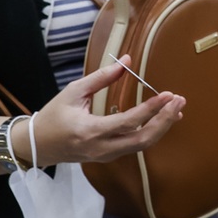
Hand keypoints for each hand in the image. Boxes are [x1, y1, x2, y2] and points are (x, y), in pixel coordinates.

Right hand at [28, 56, 184, 165]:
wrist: (38, 145)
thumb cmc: (54, 115)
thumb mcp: (74, 92)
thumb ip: (101, 77)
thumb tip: (126, 61)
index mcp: (90, 131)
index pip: (128, 122)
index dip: (151, 109)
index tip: (168, 95)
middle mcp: (102, 148)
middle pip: (142, 139)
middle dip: (164, 120)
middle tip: (179, 101)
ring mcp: (106, 156)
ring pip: (142, 146)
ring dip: (162, 127)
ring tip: (177, 108)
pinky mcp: (109, 156)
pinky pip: (136, 146)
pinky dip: (153, 133)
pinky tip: (163, 119)